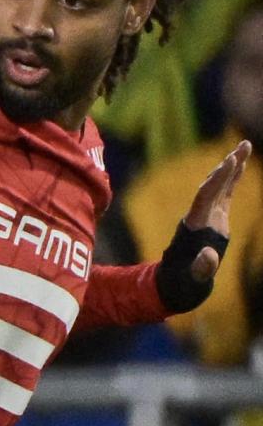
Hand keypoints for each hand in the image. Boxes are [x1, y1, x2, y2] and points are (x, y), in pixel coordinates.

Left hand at [183, 141, 250, 273]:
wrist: (181, 279)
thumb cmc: (188, 278)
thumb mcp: (195, 275)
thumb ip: (202, 267)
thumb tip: (208, 257)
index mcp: (196, 224)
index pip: (206, 195)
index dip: (218, 179)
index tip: (229, 162)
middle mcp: (201, 214)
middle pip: (213, 184)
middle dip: (228, 166)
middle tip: (241, 147)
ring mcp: (208, 214)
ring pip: (220, 185)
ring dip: (231, 166)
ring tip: (244, 146)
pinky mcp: (216, 216)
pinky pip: (225, 193)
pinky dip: (233, 178)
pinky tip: (241, 163)